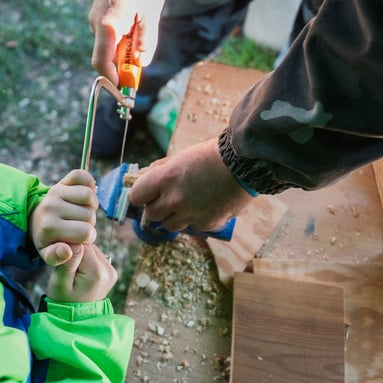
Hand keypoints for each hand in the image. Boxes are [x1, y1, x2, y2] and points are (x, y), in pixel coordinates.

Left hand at [31, 169, 97, 265]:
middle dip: (89, 223)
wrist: (37, 221)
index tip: (80, 239)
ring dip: (91, 206)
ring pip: (90, 196)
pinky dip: (89, 183)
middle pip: (90, 215)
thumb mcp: (50, 256)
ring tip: (83, 213)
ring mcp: (56, 191)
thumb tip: (69, 250)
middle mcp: (51, 207)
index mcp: (49, 227)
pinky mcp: (61, 181)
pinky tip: (84, 197)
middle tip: (79, 226)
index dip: (89, 238)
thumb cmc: (49, 241)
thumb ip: (59, 259)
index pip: (86, 233)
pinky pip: (82, 175)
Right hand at [46, 243, 117, 302]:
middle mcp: (109, 270)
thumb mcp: (59, 283)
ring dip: (81, 256)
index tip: (62, 262)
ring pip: (92, 249)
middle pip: (89, 246)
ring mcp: (112, 271)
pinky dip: (87, 260)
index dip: (69, 249)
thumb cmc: (63, 300)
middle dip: (75, 252)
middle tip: (67, 268)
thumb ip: (67, 262)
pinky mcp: (111, 271)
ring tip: (73, 272)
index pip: (81, 244)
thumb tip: (75, 242)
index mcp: (97, 272)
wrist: (75, 317)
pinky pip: (96, 256)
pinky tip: (80, 272)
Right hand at [87, 0, 165, 83]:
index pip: (102, 64)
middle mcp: (96, 25)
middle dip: (122, 67)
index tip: (125, 90)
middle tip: (142, 64)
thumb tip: (140, 64)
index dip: (112, 81)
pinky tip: (135, 25)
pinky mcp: (99, 15)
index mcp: (108, 27)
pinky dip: (121, 41)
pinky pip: (109, 37)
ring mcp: (95, 20)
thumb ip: (145, 41)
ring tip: (142, 30)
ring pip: (108, 47)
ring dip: (124, 51)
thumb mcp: (151, 14)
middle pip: (106, 59)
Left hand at [127, 138, 254, 231]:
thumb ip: (160, 169)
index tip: (146, 193)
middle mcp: (175, 199)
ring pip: (169, 225)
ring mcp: (191, 214)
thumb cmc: (212, 155)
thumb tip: (142, 177)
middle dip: (157, 207)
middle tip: (169, 197)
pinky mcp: (206, 224)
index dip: (140, 195)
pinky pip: (192, 227)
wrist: (246, 164)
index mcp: (165, 178)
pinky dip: (195, 219)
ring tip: (188, 202)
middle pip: (151, 214)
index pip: (136, 196)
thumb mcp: (181, 157)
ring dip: (174, 216)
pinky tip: (206, 205)